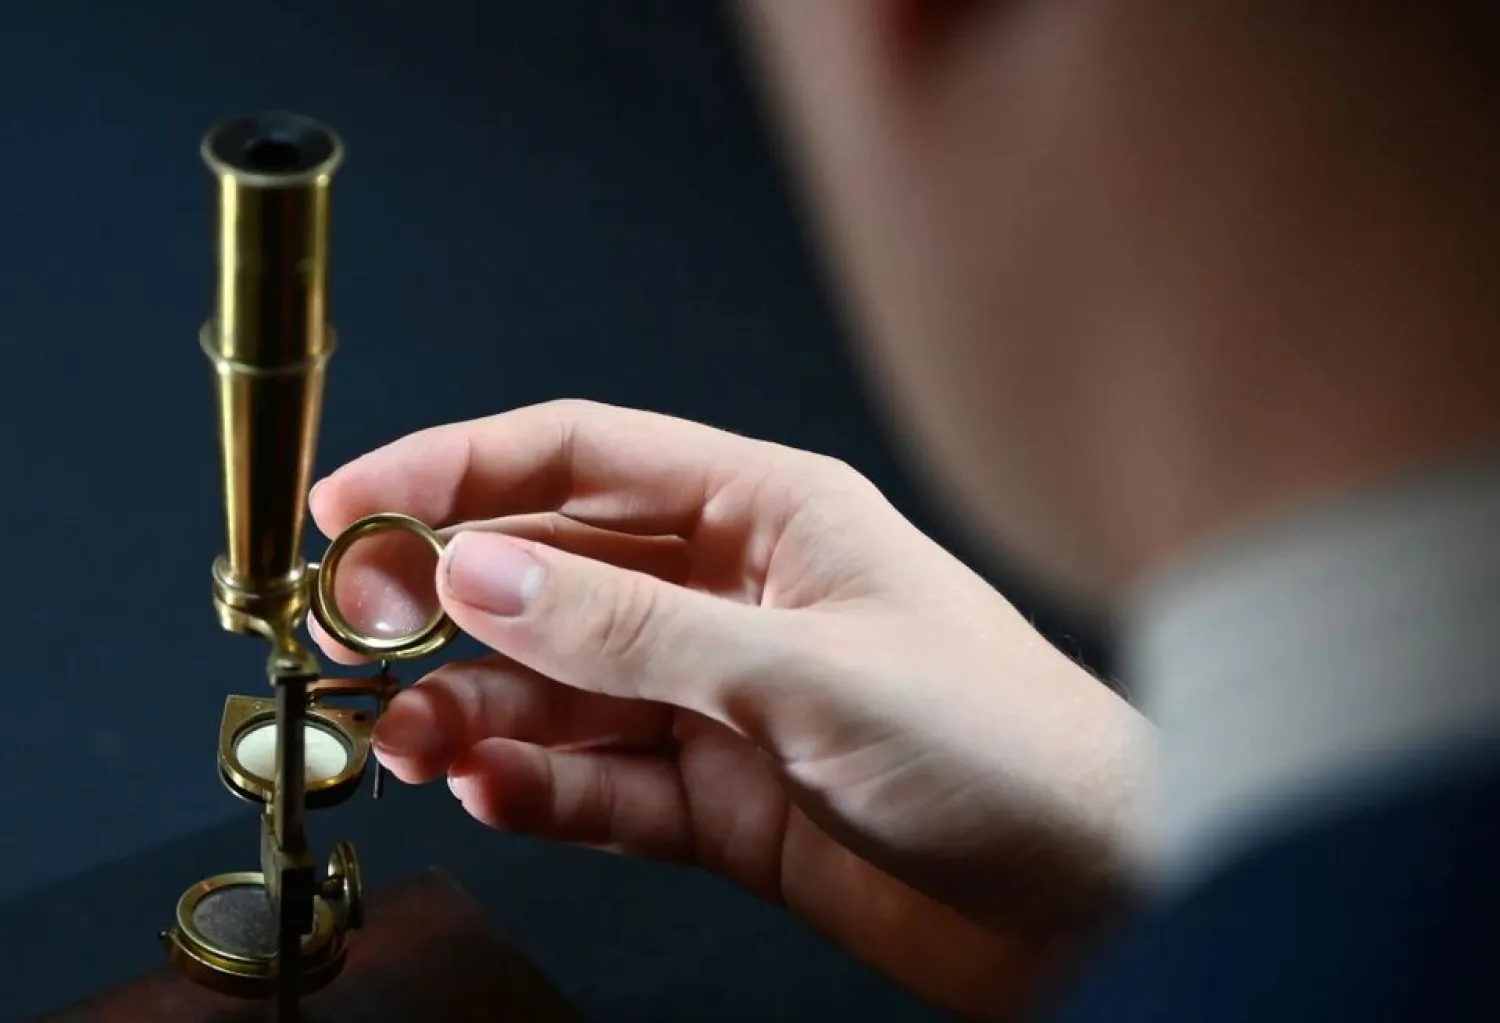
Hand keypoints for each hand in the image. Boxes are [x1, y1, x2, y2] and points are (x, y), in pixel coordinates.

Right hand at [308, 400, 1152, 1019]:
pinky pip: (601, 783)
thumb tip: (479, 577)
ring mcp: (723, 701)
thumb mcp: (809, 674)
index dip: (457, 470)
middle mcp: (734, 597)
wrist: (1098, 898)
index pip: (580, 460)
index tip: (351, 505)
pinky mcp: (723, 800)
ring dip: (475, 708)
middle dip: (447, 602)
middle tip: (352, 637)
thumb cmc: (1007, 751)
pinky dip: (539, 787)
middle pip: (553, 577)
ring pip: (563, 689)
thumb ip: (637, 635)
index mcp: (769, 515)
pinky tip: (490, 788)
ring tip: (407, 737)